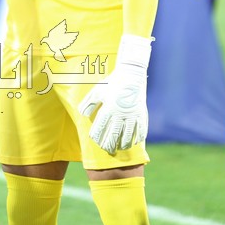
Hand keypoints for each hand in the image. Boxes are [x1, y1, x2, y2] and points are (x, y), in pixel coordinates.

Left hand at [78, 34, 149, 154]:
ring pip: (128, 135)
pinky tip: (135, 141)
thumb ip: (88, 103)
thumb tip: (82, 115)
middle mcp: (120, 114)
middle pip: (114, 135)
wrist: (131, 74)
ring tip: (120, 148)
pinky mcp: (142, 113)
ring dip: (124, 144)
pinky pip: (142, 129)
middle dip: (109, 144)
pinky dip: (138, 137)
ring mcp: (132, 114)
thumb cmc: (112, 82)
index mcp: (108, 108)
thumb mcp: (97, 91)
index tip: (95, 141)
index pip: (100, 127)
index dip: (97, 136)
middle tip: (108, 149)